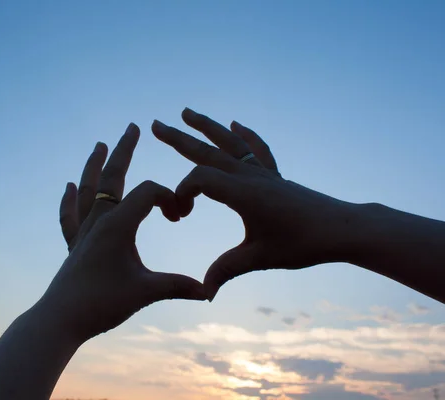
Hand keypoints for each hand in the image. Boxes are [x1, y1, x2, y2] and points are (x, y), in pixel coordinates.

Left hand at [45, 123, 205, 340]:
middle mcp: (98, 221)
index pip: (147, 193)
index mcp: (118, 225)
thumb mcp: (146, 292)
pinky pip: (71, 215)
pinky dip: (70, 199)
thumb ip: (178, 286)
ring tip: (99, 145)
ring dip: (95, 165)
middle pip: (112, 177)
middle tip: (132, 127)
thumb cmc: (102, 303)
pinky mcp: (74, 245)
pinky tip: (69, 186)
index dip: (169, 197)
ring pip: (88, 190)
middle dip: (125, 150)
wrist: (61, 319)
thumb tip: (208, 291)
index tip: (180, 216)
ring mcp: (84, 232)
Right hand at [152, 108, 356, 299]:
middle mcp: (250, 176)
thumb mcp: (261, 257)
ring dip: (207, 127)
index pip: (200, 179)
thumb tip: (203, 291)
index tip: (180, 217)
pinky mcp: (274, 176)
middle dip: (179, 138)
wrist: (342, 229)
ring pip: (230, 143)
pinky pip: (256, 149)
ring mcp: (263, 173)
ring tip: (187, 112)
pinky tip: (236, 123)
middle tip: (155, 125)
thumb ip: (227, 269)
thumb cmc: (303, 243)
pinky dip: (245, 135)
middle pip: (208, 151)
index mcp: (243, 194)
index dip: (182, 193)